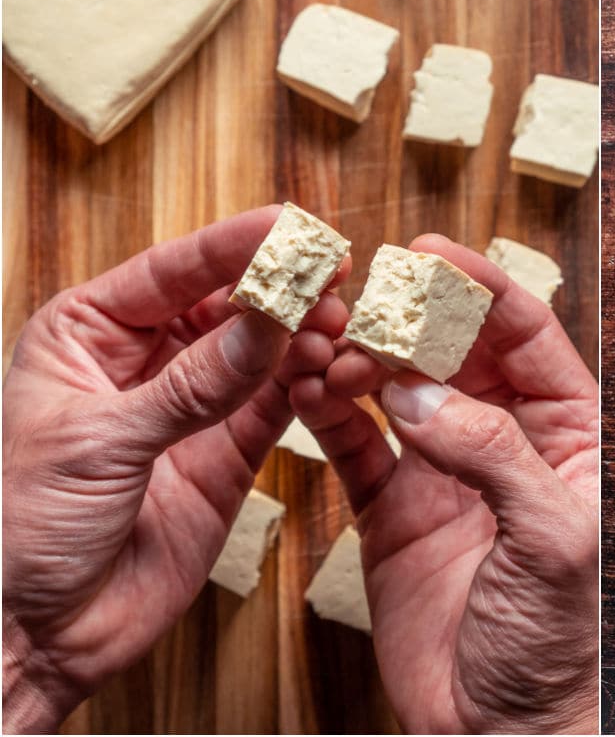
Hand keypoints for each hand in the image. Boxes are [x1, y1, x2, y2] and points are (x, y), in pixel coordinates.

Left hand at [2, 206, 348, 732]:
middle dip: (281, 288)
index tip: (292, 227)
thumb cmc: (23, 525)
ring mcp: (192, 406)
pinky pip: (277, 405)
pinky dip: (307, 386)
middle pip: (228, 303)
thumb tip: (269, 326)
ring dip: (303, 336)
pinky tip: (330, 370)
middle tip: (335, 275)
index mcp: (88, 333)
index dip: (236, 245)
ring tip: (340, 327)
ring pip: (262, 351)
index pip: (174, 271)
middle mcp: (145, 360)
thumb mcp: (102, 441)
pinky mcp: (228, 454)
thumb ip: (192, 385)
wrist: (38, 630)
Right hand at [290, 234, 597, 732]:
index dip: (483, 288)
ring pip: (399, 389)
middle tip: (361, 292)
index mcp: (568, 436)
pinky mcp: (395, 511)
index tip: (431, 253)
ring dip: (361, 359)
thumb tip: (422, 393)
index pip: (528, 337)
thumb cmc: (562, 645)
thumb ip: (495, 456)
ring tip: (324, 341)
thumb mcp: (554, 540)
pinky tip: (305, 388)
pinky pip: (356, 446)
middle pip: (455, 350)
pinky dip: (329, 414)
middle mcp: (507, 442)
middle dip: (409, 316)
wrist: (503, 729)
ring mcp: (446, 472)